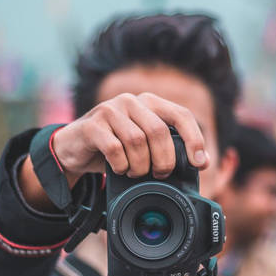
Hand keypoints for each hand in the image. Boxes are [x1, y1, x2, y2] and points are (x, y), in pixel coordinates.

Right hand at [52, 92, 208, 181]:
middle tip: (160, 174)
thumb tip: (201, 163)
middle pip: (159, 131)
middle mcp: (131, 101)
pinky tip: (119, 170)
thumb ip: (168, 146)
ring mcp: (110, 110)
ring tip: (136, 173)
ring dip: (140, 166)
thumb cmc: (115, 148)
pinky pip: (114, 149)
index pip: (181, 115)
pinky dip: (121, 166)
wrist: (74, 148)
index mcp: (150, 103)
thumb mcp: (144, 144)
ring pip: (136, 141)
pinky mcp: (92, 125)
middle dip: (164, 160)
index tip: (200, 163)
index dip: (195, 139)